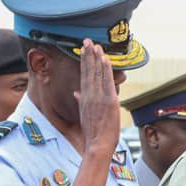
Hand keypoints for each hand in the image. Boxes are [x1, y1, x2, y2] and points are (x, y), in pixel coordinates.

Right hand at [74, 39, 119, 155]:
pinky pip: (107, 81)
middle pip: (88, 71)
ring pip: (97, 74)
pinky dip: (105, 69)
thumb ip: (81, 101)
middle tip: (87, 41)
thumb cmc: (93, 133)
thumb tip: (76, 93)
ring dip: (97, 58)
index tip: (84, 50)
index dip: (84, 61)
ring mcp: (99, 97)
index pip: (84, 75)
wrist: (98, 145)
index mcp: (84, 98)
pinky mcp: (109, 101)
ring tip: (96, 45)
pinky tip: (105, 59)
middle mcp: (90, 95)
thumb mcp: (84, 115)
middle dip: (88, 55)